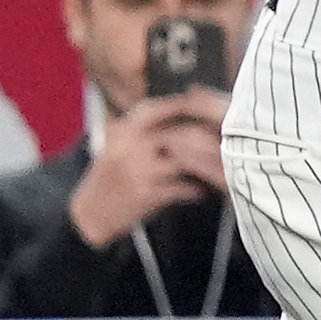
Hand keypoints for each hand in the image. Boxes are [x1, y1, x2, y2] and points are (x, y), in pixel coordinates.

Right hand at [68, 85, 231, 245]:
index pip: (168, 107)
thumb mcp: (124, 142)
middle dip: (212, 141)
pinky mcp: (146, 193)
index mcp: (128, 126)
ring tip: (222, 171)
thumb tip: (199, 110)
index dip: (197, 108)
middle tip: (231, 146)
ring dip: (209, 167)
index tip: (220, 112)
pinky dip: (198, 190)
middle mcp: (132, 143)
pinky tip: (204, 191)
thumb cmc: (115, 175)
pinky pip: (184, 188)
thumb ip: (153, 128)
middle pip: (184, 134)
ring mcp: (139, 168)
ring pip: (187, 161)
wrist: (89, 212)